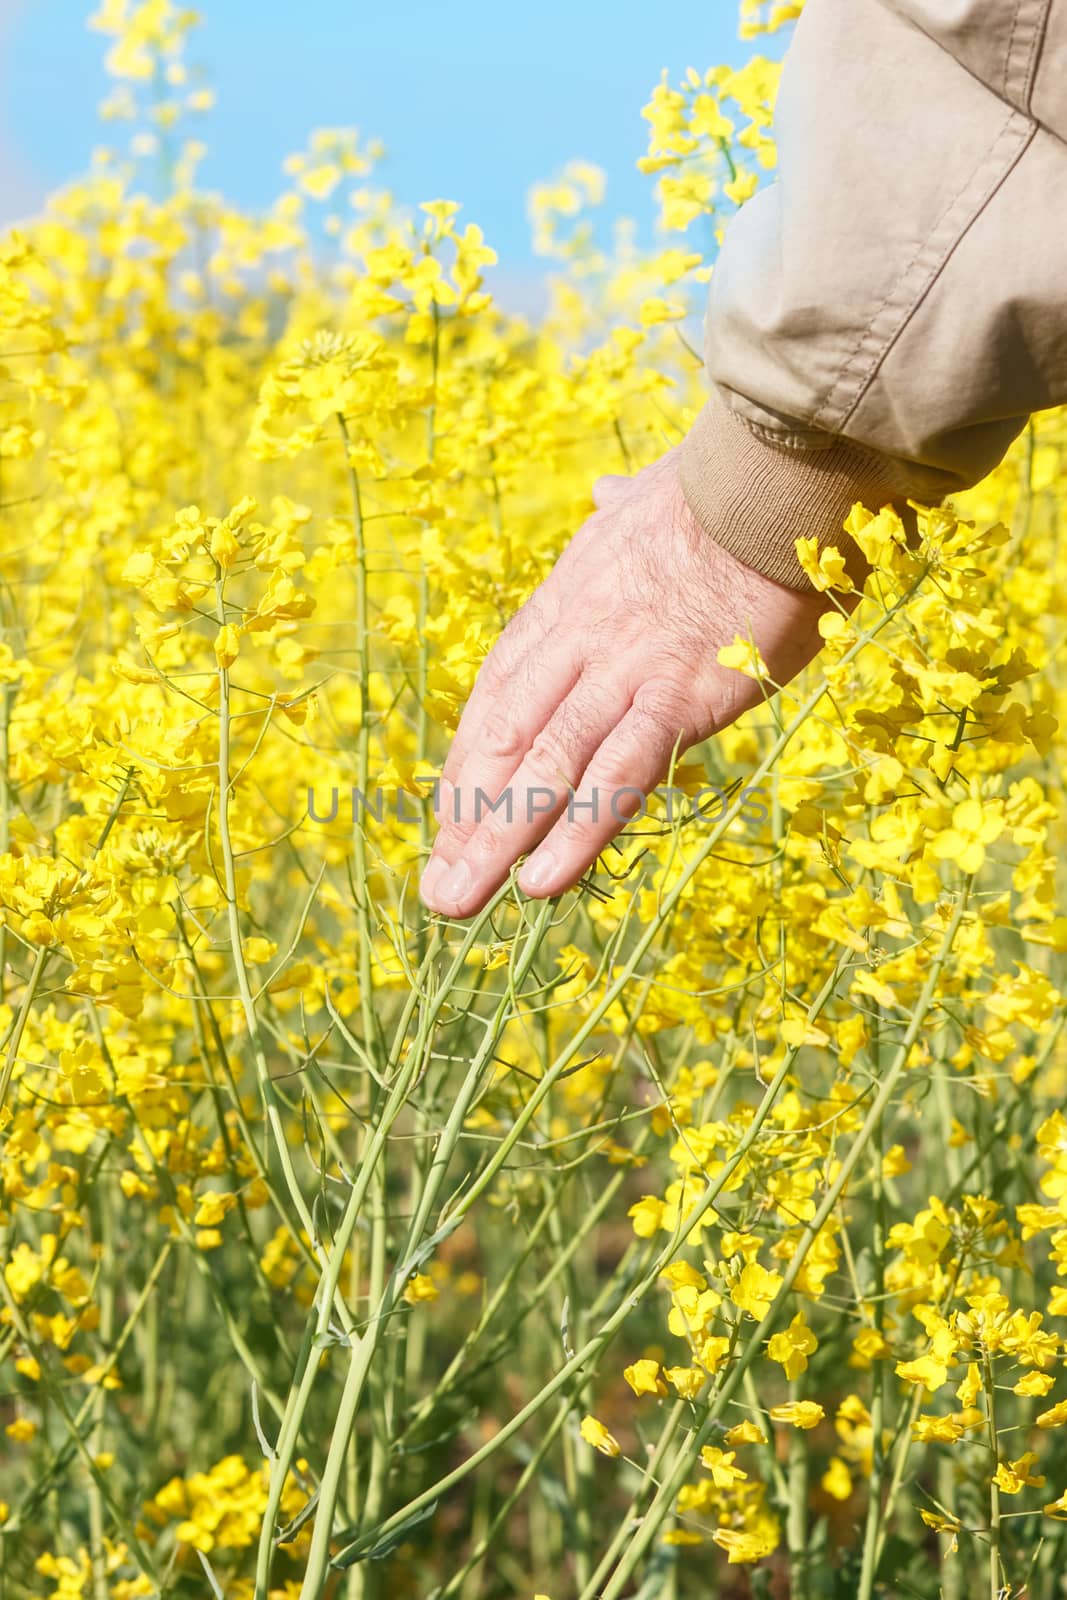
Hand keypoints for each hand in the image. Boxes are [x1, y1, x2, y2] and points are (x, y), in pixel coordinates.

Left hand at [418, 447, 830, 918]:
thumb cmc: (724, 490)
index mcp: (567, 600)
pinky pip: (617, 776)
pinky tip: (541, 882)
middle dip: (467, 815)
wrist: (770, 480)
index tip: (450, 815)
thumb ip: (620, 508)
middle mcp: (577, 641)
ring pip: (544, 765)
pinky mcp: (676, 697)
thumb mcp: (648, 494)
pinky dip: (576, 830)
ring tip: (458, 900)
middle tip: (439, 885)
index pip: (499, 695)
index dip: (472, 761)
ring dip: (496, 838)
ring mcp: (621, 671)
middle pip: (505, 738)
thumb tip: (607, 491)